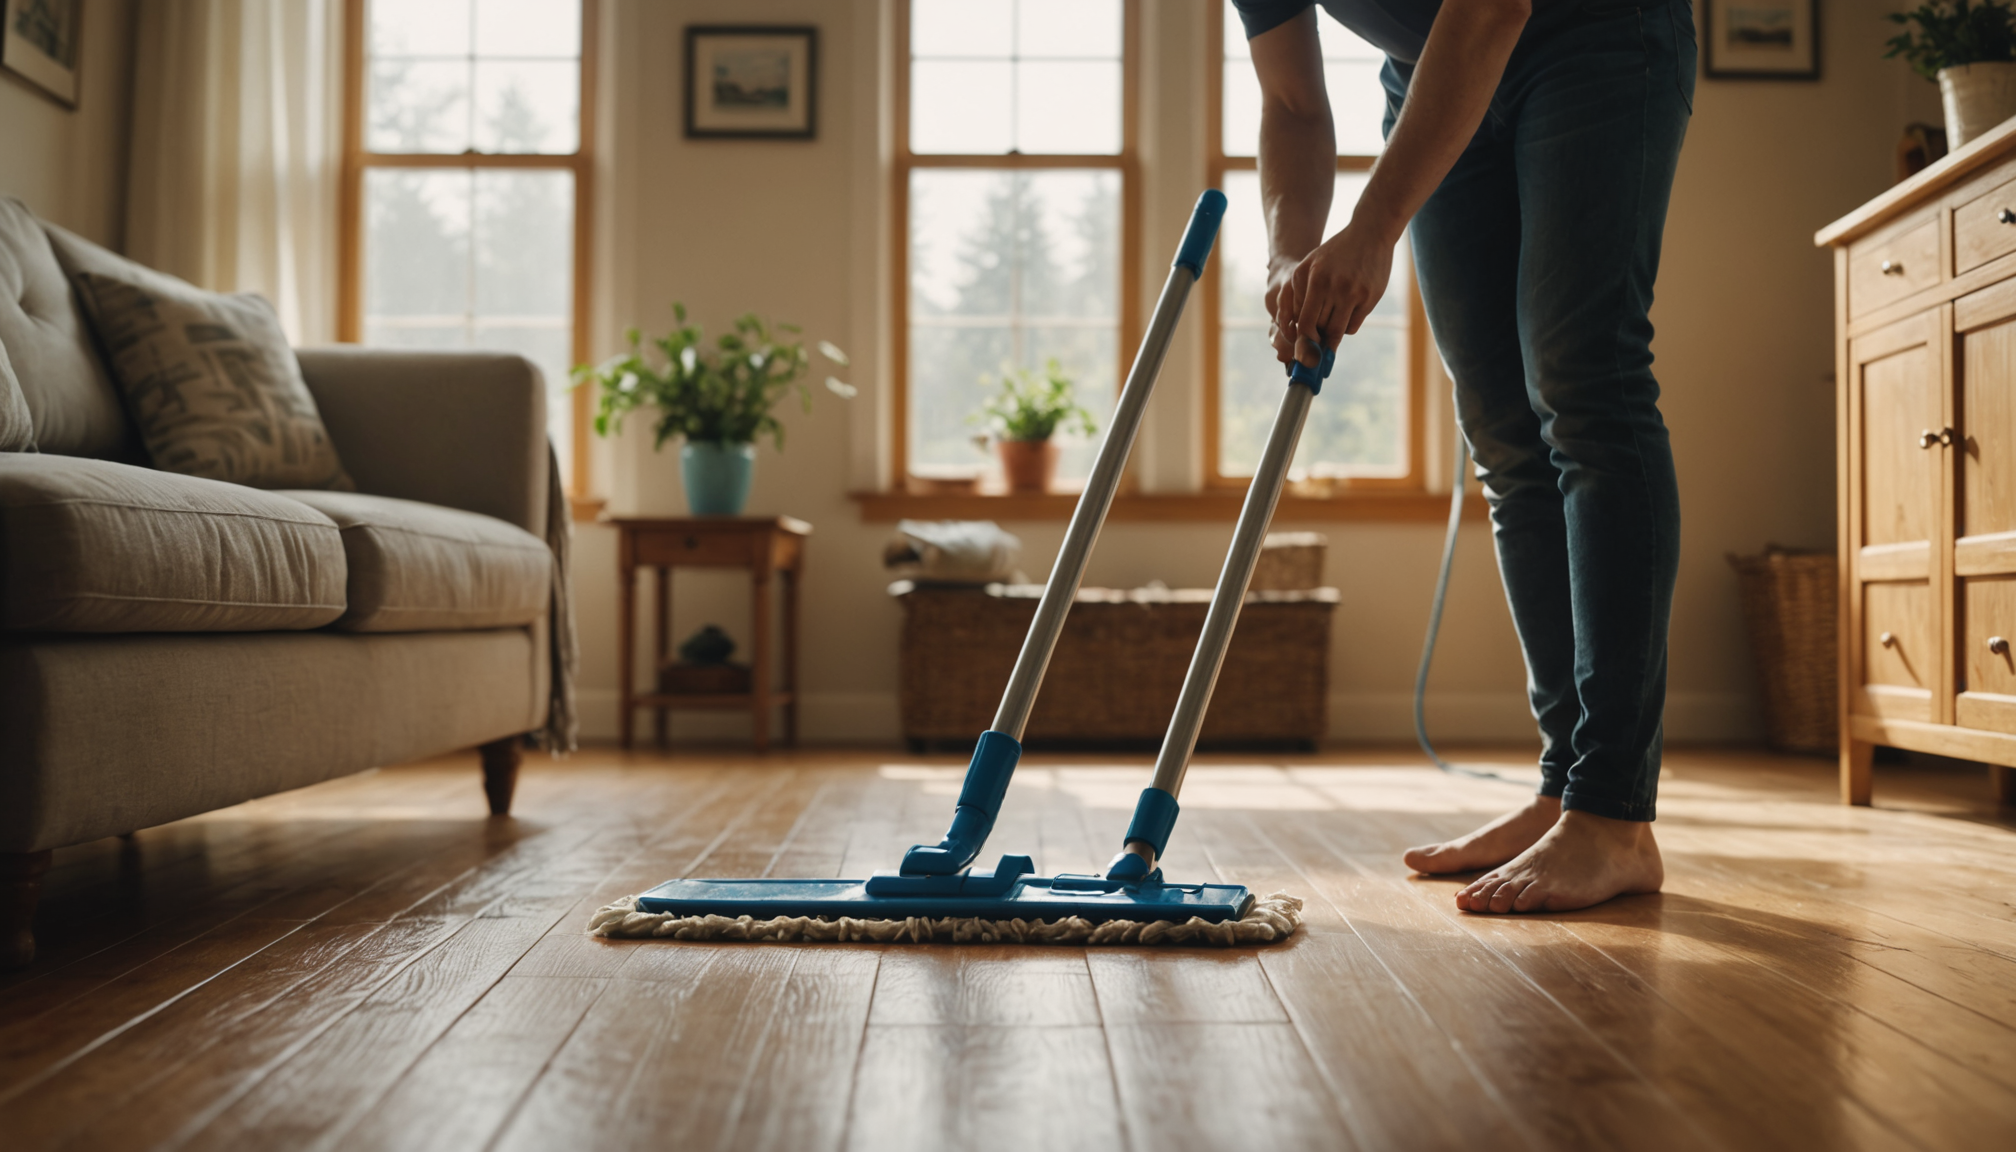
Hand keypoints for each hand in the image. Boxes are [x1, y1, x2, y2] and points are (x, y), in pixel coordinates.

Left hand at [1267, 222, 1394, 367]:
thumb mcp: (1311, 266)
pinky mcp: (1369, 297)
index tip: (1302, 349)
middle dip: (1316, 338)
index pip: (1302, 321)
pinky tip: (1348, 313)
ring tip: (1331, 326)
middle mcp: (1329, 285)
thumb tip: (1297, 329)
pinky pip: (1352, 326)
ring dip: (1332, 334)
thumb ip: (1301, 294)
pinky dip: (1347, 326)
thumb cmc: (1336, 253)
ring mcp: (1351, 292)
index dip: (1302, 339)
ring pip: (1336, 331)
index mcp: (1310, 277)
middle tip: (1316, 344)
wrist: (1370, 233)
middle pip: (1318, 328)